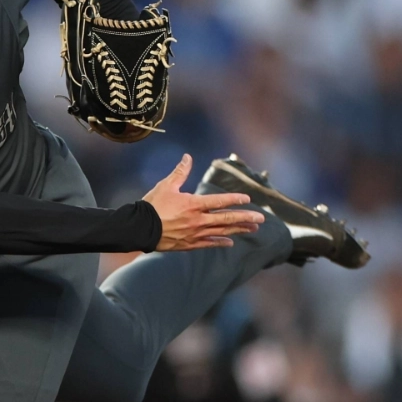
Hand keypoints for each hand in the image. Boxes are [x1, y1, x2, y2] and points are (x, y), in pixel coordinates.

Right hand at [143, 154, 263, 251]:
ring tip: (253, 229)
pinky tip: (230, 242)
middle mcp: (198, 220)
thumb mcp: (166, 185)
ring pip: (222, 232)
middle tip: (261, 218)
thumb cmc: (151, 205)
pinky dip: (220, 243)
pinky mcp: (189, 244)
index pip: (220, 201)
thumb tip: (188, 157)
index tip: (248, 199)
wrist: (139, 229)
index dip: (235, 199)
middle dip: (246, 218)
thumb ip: (180, 172)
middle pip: (227, 219)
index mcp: (193, 204)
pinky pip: (209, 244)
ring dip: (239, 230)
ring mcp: (195, 234)